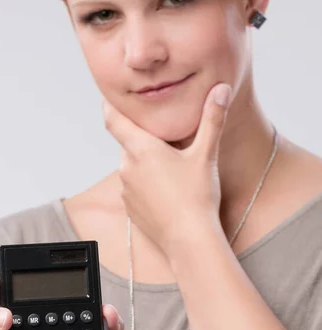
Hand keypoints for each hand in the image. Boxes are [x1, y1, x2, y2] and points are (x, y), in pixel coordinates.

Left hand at [102, 83, 231, 255]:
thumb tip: (221, 89)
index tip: (108, 99)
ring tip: (172, 171)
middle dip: (145, 141)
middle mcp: (127, 167)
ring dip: (147, 164)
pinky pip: (135, 189)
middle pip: (130, 144)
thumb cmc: (197, 197)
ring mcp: (126, 190)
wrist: (189, 240)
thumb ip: (212, 119)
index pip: (114, 120)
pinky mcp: (130, 208)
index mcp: (141, 149)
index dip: (110, 107)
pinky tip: (168, 192)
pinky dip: (147, 185)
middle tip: (167, 141)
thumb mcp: (206, 154)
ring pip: (133, 167)